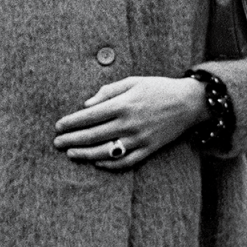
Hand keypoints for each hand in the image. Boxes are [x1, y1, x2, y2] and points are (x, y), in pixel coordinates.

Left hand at [53, 76, 207, 170]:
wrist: (189, 102)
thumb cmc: (157, 88)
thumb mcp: (132, 81)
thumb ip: (108, 92)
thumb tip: (86, 105)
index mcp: (123, 104)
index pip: (89, 116)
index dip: (71, 122)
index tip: (58, 127)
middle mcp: (129, 123)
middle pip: (94, 135)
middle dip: (72, 140)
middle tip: (56, 143)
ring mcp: (140, 139)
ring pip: (107, 151)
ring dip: (86, 154)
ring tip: (71, 154)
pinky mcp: (150, 149)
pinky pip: (127, 161)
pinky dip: (110, 164)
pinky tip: (97, 162)